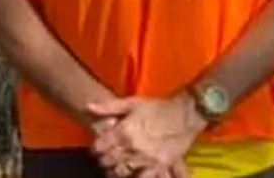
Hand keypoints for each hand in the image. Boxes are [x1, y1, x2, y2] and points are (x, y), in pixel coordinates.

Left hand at [86, 94, 207, 176]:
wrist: (185, 115)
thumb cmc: (158, 107)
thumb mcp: (133, 103)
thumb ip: (109, 106)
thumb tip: (88, 107)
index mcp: (124, 131)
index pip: (100, 146)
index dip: (96, 148)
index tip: (97, 149)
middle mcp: (132, 147)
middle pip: (108, 161)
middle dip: (104, 161)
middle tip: (105, 159)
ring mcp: (145, 158)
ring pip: (121, 172)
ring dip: (114, 172)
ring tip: (114, 169)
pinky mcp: (158, 166)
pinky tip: (130, 175)